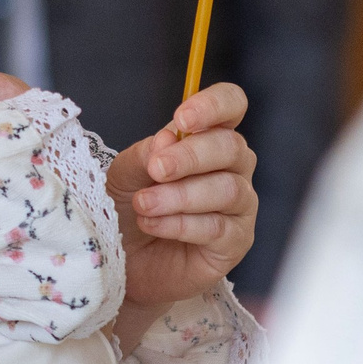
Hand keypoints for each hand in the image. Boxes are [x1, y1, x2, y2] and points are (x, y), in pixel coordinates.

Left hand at [108, 82, 258, 336]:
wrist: (123, 259)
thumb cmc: (128, 206)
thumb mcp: (126, 173)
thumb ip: (147, 152)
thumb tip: (168, 139)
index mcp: (209, 138)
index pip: (232, 105)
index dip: (214, 105)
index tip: (182, 118)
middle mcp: (233, 168)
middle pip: (232, 148)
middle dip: (190, 156)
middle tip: (156, 169)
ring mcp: (239, 206)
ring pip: (228, 190)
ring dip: (179, 196)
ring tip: (144, 205)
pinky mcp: (235, 242)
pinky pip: (218, 228)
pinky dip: (180, 224)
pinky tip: (152, 224)